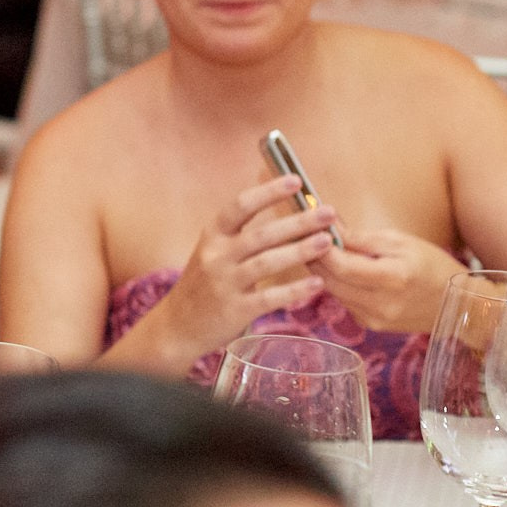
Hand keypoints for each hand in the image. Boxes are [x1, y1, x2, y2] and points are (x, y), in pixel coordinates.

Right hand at [150, 176, 335, 362]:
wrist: (177, 326)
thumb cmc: (205, 285)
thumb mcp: (214, 253)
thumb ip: (243, 237)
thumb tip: (289, 217)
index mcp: (212, 236)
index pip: (240, 206)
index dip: (268, 192)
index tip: (295, 180)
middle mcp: (215, 256)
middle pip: (260, 234)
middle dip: (297, 222)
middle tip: (329, 213)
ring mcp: (224, 283)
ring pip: (266, 262)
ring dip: (299, 250)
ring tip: (327, 242)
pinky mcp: (234, 310)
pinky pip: (269, 297)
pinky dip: (295, 290)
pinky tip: (317, 283)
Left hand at [315, 228, 463, 333]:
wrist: (457, 303)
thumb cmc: (431, 265)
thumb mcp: (400, 242)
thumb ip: (361, 238)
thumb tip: (328, 226)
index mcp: (394, 278)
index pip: (342, 266)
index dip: (321, 248)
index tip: (311, 230)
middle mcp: (382, 304)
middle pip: (332, 281)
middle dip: (316, 259)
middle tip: (307, 239)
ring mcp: (376, 319)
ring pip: (334, 292)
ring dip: (323, 272)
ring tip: (320, 252)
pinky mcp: (372, 325)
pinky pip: (345, 302)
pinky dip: (339, 286)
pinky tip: (341, 272)